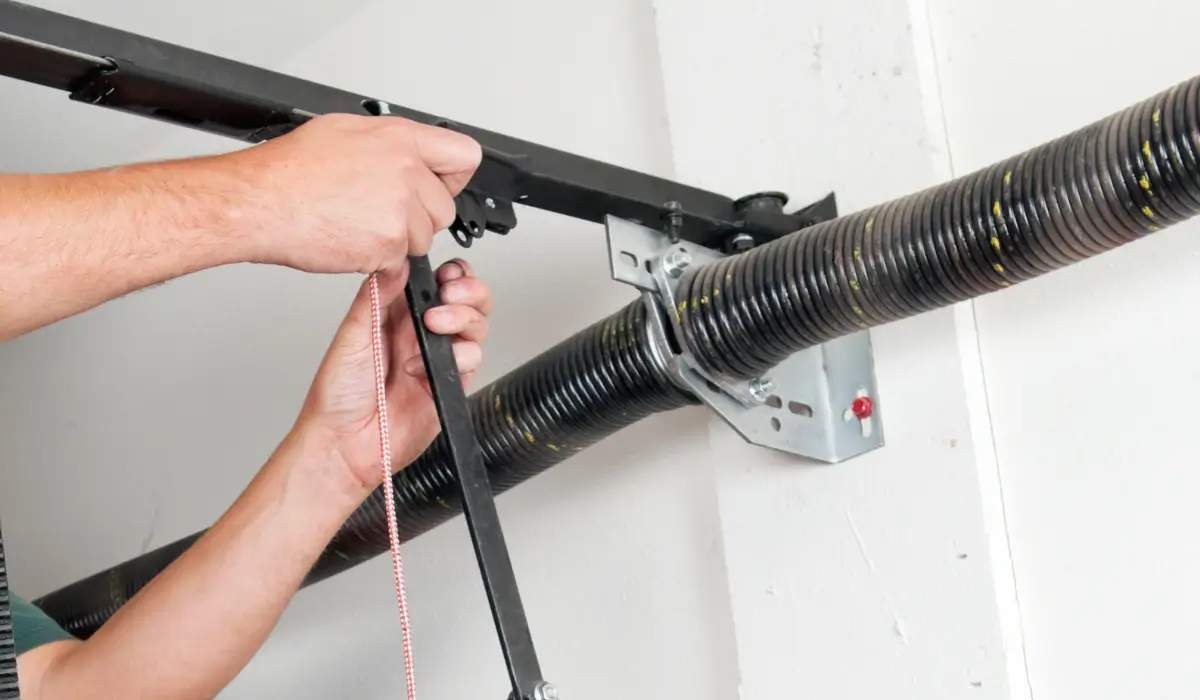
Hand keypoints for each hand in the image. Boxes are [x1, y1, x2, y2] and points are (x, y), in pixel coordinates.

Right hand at [228, 114, 481, 272]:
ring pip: (424, 238)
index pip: (464, 156)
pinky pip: (400, 260)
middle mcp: (405, 171)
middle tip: (381, 212)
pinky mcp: (388, 244)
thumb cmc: (288, 170)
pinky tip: (350, 238)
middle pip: (445, 207)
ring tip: (358, 223)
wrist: (258, 203)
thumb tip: (408, 152)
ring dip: (398, 240)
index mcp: (399, 139)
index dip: (452, 176)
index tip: (439, 185)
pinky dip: (378, 258)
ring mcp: (399, 210)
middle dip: (420, 216)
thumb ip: (389, 143)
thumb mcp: (343, 131)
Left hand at [291, 259, 490, 496]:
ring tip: (437, 325)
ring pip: (475, 326)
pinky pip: (472, 360)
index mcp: (396, 315)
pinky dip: (461, 356)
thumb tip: (397, 262)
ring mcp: (436, 359)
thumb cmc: (338, 396)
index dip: (449, 273)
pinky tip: (431, 364)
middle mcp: (420, 334)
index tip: (444, 273)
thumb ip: (377, 297)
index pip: (435, 283)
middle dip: (468, 290)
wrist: (345, 444)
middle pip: (466, 300)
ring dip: (464, 318)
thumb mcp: (352, 335)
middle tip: (450, 294)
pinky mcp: (448, 384)